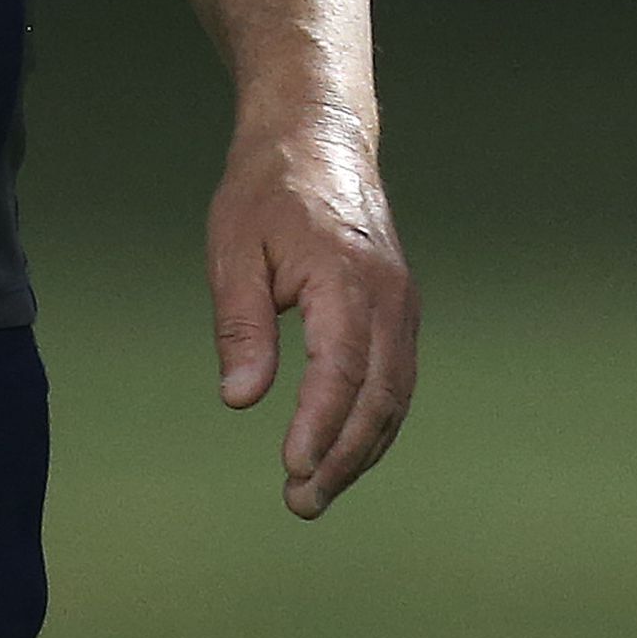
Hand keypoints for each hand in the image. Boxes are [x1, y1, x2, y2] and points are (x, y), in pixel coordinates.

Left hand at [208, 125, 418, 517]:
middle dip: (343, 456)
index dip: (319, 426)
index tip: (292, 469)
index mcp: (345, 276)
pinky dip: (375, 421)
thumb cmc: (268, 189)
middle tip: (301, 502)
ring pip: (396, 393)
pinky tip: (345, 450)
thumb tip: (241, 399)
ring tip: (317, 491)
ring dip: (362, 449)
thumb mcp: (234, 251)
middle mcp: (387, 293)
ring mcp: (401, 300)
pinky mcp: (399, 307)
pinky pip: (398, 377)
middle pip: (379, 394)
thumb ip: (242, 327)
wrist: (318, 134)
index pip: (341, 369)